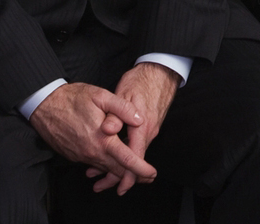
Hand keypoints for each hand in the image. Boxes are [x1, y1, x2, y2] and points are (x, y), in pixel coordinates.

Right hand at [29, 82, 155, 191]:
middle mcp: (91, 152)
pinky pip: (94, 165)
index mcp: (101, 139)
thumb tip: (139, 119)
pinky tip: (112, 161)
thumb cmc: (73, 98)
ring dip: (119, 172)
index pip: (126, 160)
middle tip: (148, 176)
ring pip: (105, 169)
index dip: (141, 169)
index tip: (152, 173)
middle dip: (134, 175)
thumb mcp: (100, 96)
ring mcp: (81, 156)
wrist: (45, 105)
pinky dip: (105, 167)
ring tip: (133, 170)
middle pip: (117, 170)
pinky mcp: (74, 156)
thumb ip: (122, 108)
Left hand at [87, 62, 179, 193]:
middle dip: (118, 176)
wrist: (161, 72)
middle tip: (99, 185)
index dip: (127, 176)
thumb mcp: (124, 94)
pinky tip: (111, 154)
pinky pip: (137, 145)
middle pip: (134, 162)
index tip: (119, 188)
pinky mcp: (149, 127)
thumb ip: (115, 114)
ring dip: (118, 165)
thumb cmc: (142, 80)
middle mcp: (148, 132)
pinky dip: (124, 154)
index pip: (135, 159)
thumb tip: (106, 131)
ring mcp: (150, 130)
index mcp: (142, 126)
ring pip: (135, 154)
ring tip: (98, 174)